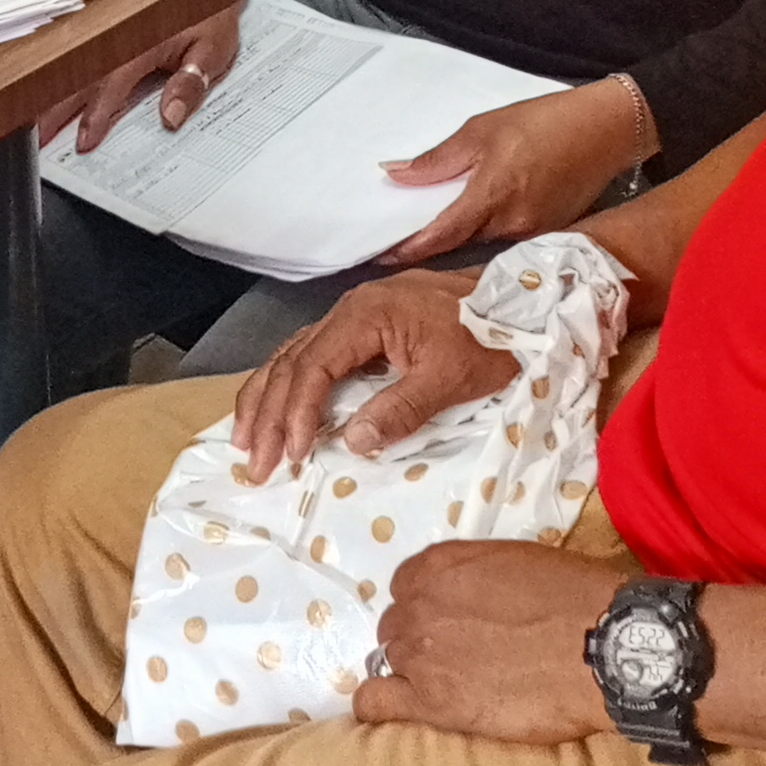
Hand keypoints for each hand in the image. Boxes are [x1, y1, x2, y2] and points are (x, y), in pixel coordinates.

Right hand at [50, 0, 240, 151]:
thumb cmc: (210, 15)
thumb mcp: (214, 49)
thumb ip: (191, 82)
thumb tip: (171, 117)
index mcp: (144, 42)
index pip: (114, 84)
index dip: (97, 114)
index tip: (84, 140)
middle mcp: (119, 35)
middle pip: (81, 77)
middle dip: (56, 108)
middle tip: (38, 137)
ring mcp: (107, 30)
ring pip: (72, 66)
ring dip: (49, 92)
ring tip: (31, 118)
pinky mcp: (102, 28)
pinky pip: (76, 54)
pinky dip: (56, 73)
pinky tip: (39, 90)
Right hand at [228, 267, 513, 481]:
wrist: (520, 302)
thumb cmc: (490, 338)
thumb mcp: (451, 378)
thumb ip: (401, 410)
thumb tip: (352, 443)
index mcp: (366, 315)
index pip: (313, 368)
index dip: (296, 415)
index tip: (292, 456)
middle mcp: (350, 308)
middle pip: (292, 361)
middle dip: (268, 414)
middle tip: (254, 463)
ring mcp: (355, 314)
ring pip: (293, 355)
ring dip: (267, 398)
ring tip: (245, 440)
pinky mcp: (365, 325)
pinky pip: (312, 353)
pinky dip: (289, 383)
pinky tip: (276, 407)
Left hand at [354, 541, 624, 741]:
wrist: (603, 648)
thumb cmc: (577, 599)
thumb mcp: (520, 563)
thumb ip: (480, 577)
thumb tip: (479, 599)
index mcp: (440, 565)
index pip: (407, 585)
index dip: (428, 606)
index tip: (454, 621)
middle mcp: (419, 604)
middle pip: (398, 626)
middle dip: (423, 640)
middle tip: (464, 658)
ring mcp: (420, 653)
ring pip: (391, 661)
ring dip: (416, 673)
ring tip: (455, 689)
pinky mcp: (430, 702)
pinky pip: (374, 704)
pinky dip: (378, 707)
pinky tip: (398, 711)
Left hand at [378, 79, 654, 265]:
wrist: (607, 130)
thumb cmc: (544, 122)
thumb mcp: (482, 130)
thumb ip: (438, 160)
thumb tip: (395, 175)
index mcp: (492, 198)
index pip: (441, 236)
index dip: (409, 248)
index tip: (381, 253)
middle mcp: (512, 225)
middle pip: (460, 241)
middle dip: (430, 241)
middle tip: (398, 235)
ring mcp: (533, 233)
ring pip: (483, 239)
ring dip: (460, 233)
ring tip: (434, 220)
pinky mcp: (549, 232)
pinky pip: (507, 235)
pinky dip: (487, 227)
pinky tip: (479, 212)